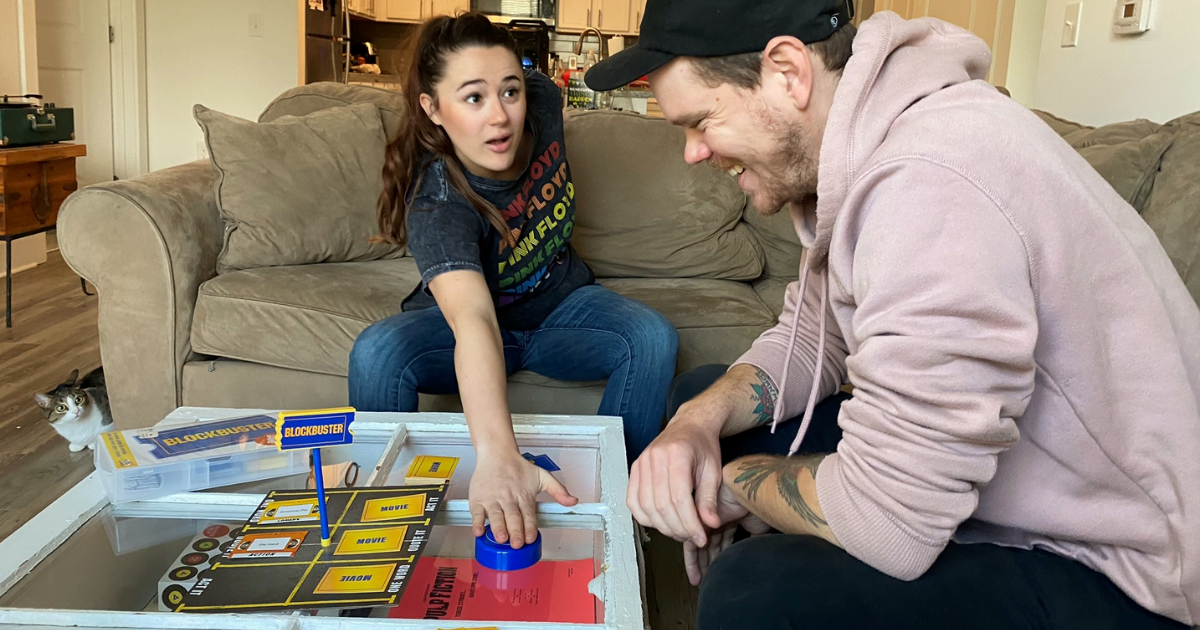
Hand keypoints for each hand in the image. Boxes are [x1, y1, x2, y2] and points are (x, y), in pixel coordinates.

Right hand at [470, 450, 577, 547]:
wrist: (497, 453)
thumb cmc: (517, 467)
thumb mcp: (542, 476)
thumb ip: (558, 490)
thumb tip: (573, 501)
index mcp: (524, 495)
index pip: (529, 514)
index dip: (530, 527)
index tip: (530, 538)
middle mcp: (508, 498)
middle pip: (513, 517)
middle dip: (515, 532)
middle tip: (517, 544)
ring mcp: (492, 499)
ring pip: (496, 516)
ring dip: (498, 528)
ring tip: (501, 539)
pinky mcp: (478, 499)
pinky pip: (477, 512)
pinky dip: (477, 522)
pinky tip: (479, 531)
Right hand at [627, 406, 724, 547]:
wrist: (690, 426)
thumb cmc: (703, 446)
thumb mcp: (714, 470)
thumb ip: (709, 499)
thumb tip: (710, 524)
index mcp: (677, 454)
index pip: (679, 498)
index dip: (689, 523)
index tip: (701, 537)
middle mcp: (654, 457)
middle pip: (661, 505)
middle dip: (677, 528)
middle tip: (692, 536)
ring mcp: (641, 462)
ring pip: (645, 506)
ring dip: (662, 526)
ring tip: (679, 531)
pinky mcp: (635, 469)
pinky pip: (632, 501)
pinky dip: (645, 517)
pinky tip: (661, 522)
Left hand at [682, 483, 770, 585]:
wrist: (753, 492)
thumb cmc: (760, 504)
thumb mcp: (759, 528)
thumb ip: (754, 541)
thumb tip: (754, 556)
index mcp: (730, 519)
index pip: (722, 541)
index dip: (720, 557)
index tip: (719, 572)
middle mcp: (716, 519)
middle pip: (709, 545)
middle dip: (708, 563)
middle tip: (707, 580)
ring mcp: (707, 520)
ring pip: (699, 547)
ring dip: (701, 566)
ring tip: (701, 582)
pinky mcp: (698, 523)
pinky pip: (691, 544)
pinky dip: (692, 560)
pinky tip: (695, 574)